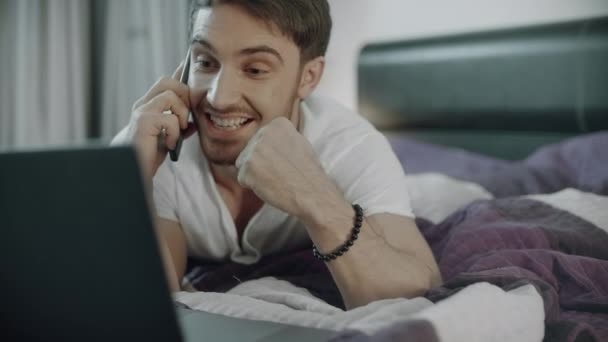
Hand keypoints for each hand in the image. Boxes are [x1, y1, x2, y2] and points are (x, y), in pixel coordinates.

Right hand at [129, 63, 196, 183]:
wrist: (133, 171)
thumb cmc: (148, 154)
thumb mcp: (168, 138)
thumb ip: (178, 127)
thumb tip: (193, 124)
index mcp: (149, 105)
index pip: (166, 82)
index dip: (179, 72)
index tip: (188, 63)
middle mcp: (143, 104)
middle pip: (168, 81)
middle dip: (184, 95)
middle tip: (186, 117)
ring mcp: (141, 111)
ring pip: (171, 97)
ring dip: (181, 115)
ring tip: (178, 131)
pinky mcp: (143, 122)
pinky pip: (169, 118)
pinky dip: (175, 132)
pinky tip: (170, 143)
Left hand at [235, 117, 341, 219]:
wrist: (313, 193)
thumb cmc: (309, 173)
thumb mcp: (299, 143)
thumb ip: (279, 138)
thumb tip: (262, 142)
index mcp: (277, 124)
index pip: (261, 139)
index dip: (270, 155)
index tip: (285, 162)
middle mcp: (264, 132)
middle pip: (250, 150)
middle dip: (261, 163)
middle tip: (280, 173)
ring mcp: (254, 150)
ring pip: (244, 164)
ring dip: (255, 174)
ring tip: (275, 179)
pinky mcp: (247, 169)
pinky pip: (243, 179)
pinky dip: (253, 187)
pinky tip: (270, 187)